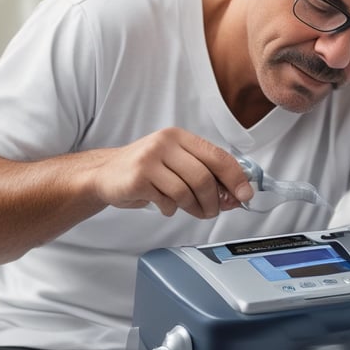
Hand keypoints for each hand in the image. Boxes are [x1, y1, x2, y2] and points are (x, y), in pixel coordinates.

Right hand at [92, 127, 252, 217]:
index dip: (235, 177)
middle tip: (213, 211)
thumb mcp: (176, 163)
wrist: (105, 174)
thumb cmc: (146, 170)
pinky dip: (171, 209)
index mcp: (180, 137)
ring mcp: (150, 159)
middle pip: (204, 177)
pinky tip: (165, 205)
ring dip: (194, 208)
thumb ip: (205, 174)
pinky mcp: (137, 178)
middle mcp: (165, 143)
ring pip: (186, 191)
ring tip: (191, 210)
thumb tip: (235, 193)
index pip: (217, 155)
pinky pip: (166, 200)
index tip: (244, 194)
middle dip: (213, 200)